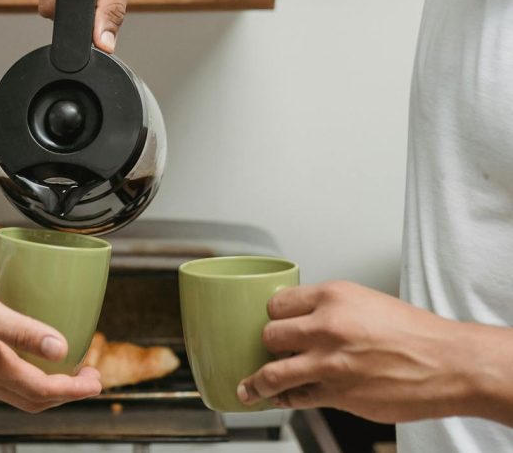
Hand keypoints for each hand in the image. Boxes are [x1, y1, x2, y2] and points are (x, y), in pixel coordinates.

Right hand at [0, 262, 101, 411]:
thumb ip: (20, 330)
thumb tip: (60, 347)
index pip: (43, 389)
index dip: (74, 388)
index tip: (95, 381)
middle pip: (32, 396)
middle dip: (64, 390)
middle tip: (87, 376)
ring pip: (15, 388)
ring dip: (44, 381)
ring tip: (63, 365)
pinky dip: (22, 370)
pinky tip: (23, 348)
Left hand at [237, 281, 476, 422]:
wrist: (449, 364)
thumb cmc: (414, 333)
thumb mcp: (365, 302)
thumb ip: (329, 309)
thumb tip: (300, 320)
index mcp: (333, 297)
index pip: (277, 302)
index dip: (271, 315)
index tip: (269, 322)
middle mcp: (327, 327)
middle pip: (269, 334)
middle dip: (266, 344)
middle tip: (268, 350)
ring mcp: (329, 363)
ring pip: (272, 372)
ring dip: (256, 381)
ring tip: (247, 387)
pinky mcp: (337, 394)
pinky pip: (297, 397)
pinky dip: (284, 399)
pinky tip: (277, 399)